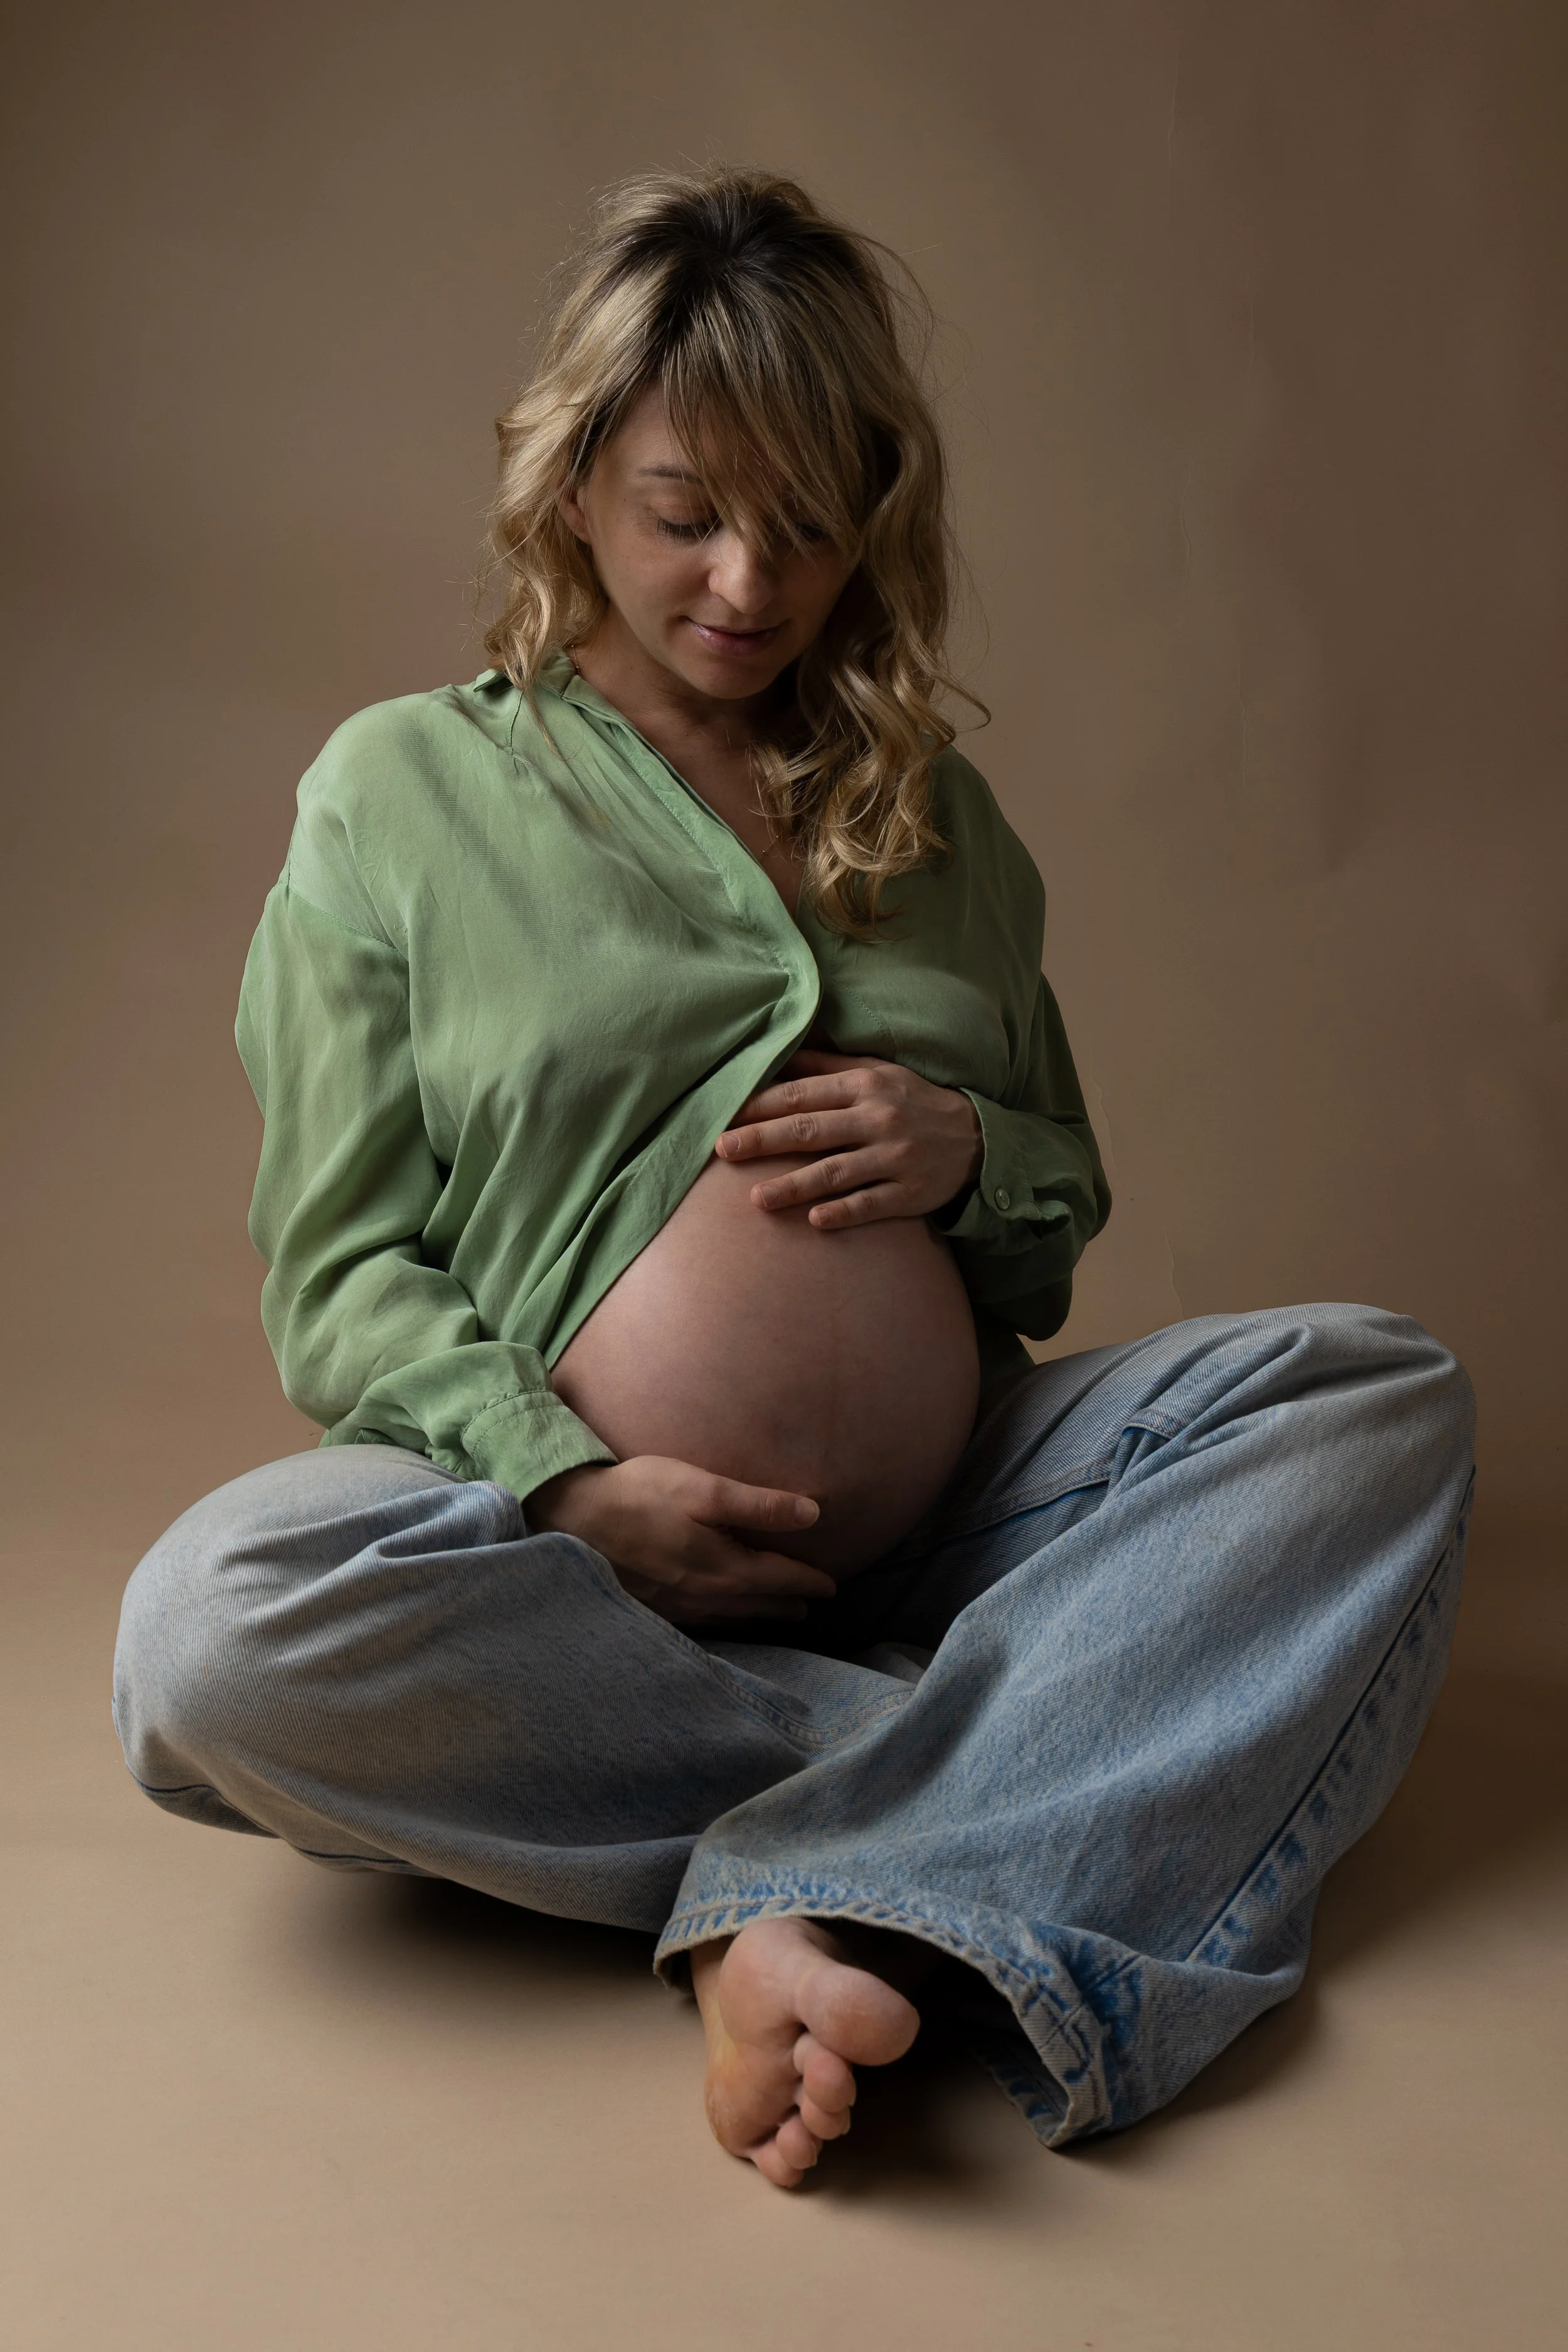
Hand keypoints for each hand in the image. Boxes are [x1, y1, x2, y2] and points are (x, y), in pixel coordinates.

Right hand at [528, 1456, 833, 1625]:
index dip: (809, 1581)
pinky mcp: (653, 1606)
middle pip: (758, 1605)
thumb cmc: (642, 1495)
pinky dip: (725, 1621)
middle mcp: (705, 1597)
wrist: (574, 1518)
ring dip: (759, 1616)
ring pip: (731, 1618)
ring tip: (778, 1615)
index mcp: (723, 1570)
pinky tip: (721, 1617)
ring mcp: (677, 1607)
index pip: (780, 1580)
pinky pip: (703, 1623)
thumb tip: (813, 1515)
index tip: (832, 1586)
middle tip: (811, 1606)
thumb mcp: (704, 1489)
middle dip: (787, 1604)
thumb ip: (759, 1505)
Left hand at [715, 1050, 983, 1228]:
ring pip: (836, 1172)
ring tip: (757, 1199)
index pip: (802, 1094)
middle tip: (723, 1150)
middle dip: (763, 1139)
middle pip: (810, 1130)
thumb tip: (777, 1055)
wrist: (975, 1139)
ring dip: (794, 1185)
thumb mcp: (876, 1072)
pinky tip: (815, 1220)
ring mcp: (894, 1157)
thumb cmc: (912, 1101)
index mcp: (863, 1086)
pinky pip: (871, 1204)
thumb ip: (826, 1065)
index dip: (761, 1105)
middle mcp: (877, 1119)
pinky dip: (843, 1212)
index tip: (724, 1116)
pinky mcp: (910, 1192)